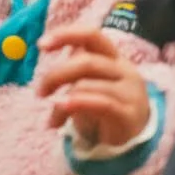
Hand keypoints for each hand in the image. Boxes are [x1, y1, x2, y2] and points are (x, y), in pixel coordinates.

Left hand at [38, 28, 150, 147]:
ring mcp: (130, 92)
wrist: (133, 140)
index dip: (66, 35)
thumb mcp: (86, 84)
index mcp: (113, 57)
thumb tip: (44, 45)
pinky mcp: (129, 115)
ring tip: (54, 118)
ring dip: (63, 102)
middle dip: (56, 75)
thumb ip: (72, 67)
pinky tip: (59, 119)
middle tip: (40, 92)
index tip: (41, 45)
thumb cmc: (103, 107)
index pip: (91, 35)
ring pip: (88, 85)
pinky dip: (76, 106)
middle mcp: (124, 70)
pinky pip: (100, 104)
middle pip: (86, 62)